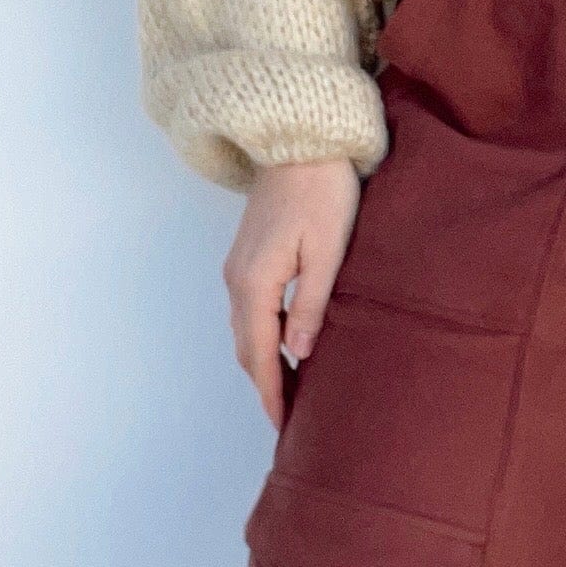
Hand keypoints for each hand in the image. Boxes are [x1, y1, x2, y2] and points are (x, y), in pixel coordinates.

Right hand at [223, 157, 361, 428]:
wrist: (300, 140)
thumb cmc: (322, 191)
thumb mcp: (327, 252)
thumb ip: (312, 306)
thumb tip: (299, 354)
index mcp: (255, 282)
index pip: (260, 354)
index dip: (271, 393)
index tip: (282, 425)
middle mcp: (237, 279)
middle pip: (247, 348)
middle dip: (265, 386)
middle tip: (288, 420)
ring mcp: (238, 267)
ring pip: (247, 331)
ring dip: (264, 364)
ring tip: (290, 393)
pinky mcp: (248, 256)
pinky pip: (251, 311)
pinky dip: (263, 338)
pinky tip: (286, 348)